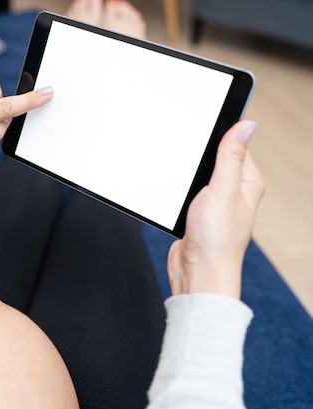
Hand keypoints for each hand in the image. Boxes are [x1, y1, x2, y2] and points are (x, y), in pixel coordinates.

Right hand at [167, 121, 264, 298]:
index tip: (200, 123)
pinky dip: (177, 189)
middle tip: (186, 156)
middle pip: (214, 157)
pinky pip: (186, 190)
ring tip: (181, 181)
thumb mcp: (223, 189)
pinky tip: (173, 194)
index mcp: (248, 181)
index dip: (219, 132)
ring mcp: (214, 202)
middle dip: (198, 155)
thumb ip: (231, 156)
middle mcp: (233, 190)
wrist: (197, 272)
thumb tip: (246, 125)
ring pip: (197, 174)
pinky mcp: (196, 212)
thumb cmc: (216, 238)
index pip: (236, 144)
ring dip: (186, 174)